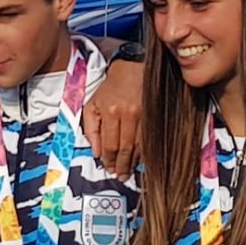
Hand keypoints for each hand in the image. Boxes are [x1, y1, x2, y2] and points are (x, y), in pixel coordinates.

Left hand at [82, 59, 141, 180]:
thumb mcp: (92, 104)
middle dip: (122, 166)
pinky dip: (145, 152)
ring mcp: (144, 114)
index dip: (109, 160)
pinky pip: (149, 139)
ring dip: (134, 162)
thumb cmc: (111, 87)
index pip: (109, 144)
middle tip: (120, 176)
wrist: (133, 67)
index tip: (108, 169)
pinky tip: (141, 160)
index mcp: (110, 111)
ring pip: (140, 146)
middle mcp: (128, 114)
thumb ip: (91, 129)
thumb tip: (95, 152)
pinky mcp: (154, 114)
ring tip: (129, 172)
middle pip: (126, 148)